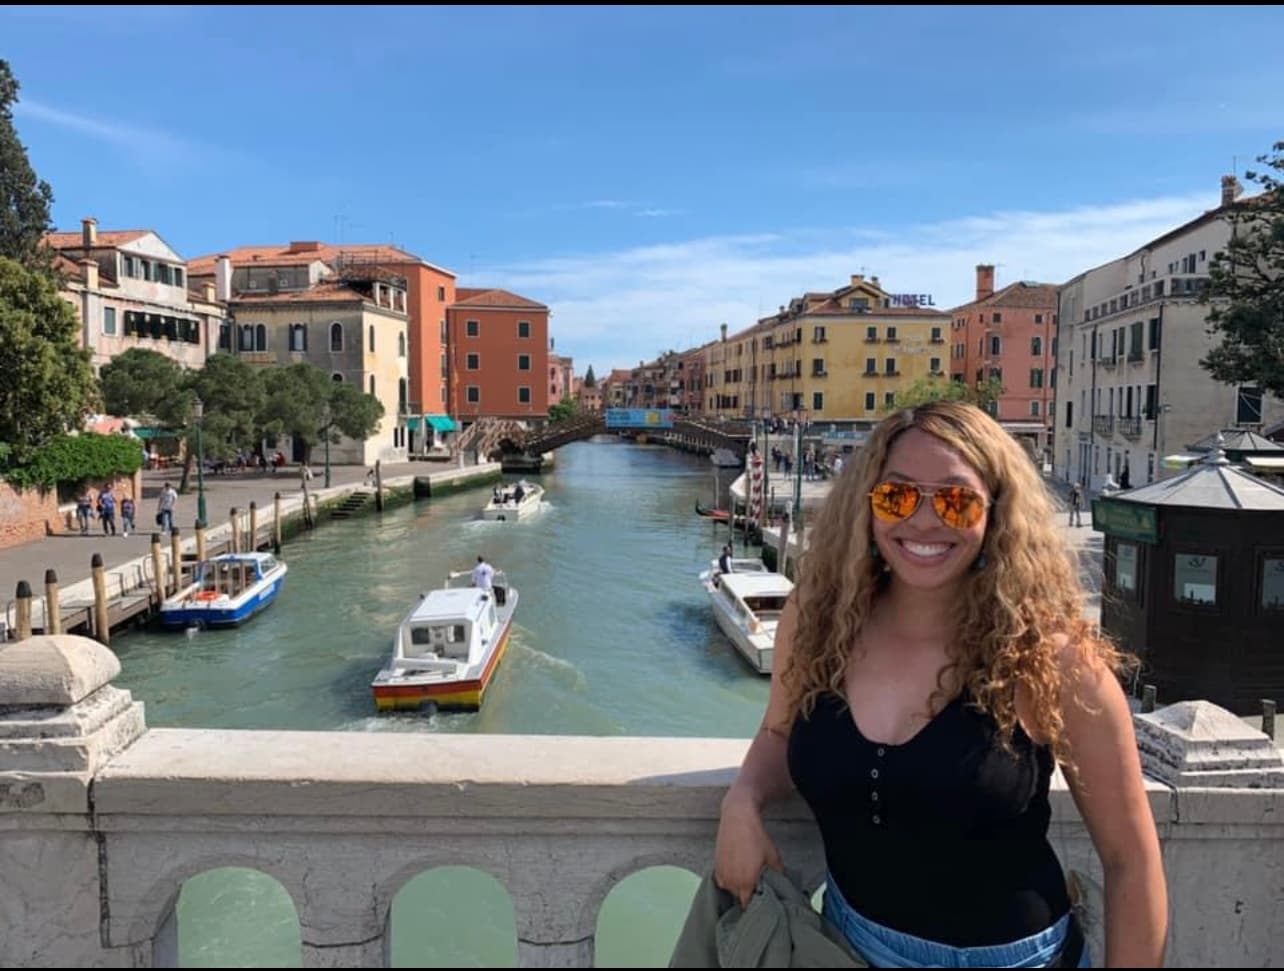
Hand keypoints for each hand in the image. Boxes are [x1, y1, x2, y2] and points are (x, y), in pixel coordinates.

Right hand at [713, 790, 783, 908]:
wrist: (738, 819)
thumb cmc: (756, 838)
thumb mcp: (773, 857)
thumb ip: (778, 875)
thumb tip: (782, 886)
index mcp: (746, 883)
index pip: (748, 906)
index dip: (755, 905)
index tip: (761, 902)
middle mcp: (731, 882)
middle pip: (739, 897)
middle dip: (747, 895)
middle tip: (756, 887)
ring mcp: (721, 874)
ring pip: (730, 889)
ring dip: (738, 886)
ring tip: (746, 875)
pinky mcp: (716, 866)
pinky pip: (723, 879)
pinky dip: (730, 878)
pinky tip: (738, 868)